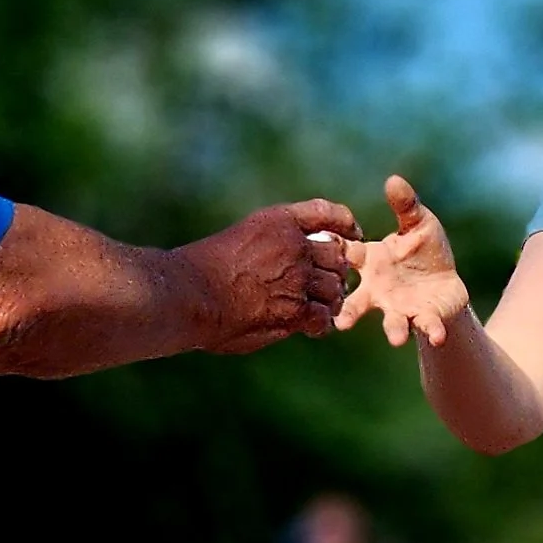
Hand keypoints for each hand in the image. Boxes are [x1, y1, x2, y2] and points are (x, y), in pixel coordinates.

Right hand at [179, 200, 357, 354]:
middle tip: (328, 285)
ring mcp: (298, 277)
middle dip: (335, 270)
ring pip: (334, 288)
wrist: (189, 293)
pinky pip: (323, 316)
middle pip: (337, 255)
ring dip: (329, 299)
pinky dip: (320, 324)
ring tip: (319, 309)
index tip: (353, 232)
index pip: (325, 213)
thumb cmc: (201, 270)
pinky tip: (309, 329)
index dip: (344, 223)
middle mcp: (294, 245)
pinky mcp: (296, 309)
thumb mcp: (241, 239)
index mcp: (278, 222)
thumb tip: (292, 262)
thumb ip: (270, 245)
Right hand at [336, 174, 470, 348]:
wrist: (444, 283)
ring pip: (391, 321)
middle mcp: (377, 290)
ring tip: (395, 338)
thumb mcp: (418, 223)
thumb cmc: (422, 250)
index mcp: (371, 261)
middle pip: (357, 302)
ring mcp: (399, 307)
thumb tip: (394, 179)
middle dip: (349, 312)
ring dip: (393, 329)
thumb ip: (406, 205)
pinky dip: (432, 330)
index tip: (326, 254)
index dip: (335, 253)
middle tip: (341, 322)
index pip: (347, 256)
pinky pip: (426, 326)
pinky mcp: (423, 318)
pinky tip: (438, 335)